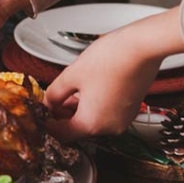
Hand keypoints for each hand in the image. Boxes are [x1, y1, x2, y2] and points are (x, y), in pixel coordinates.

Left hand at [43, 8, 183, 141]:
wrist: (142, 47)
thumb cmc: (109, 59)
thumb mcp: (71, 75)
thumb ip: (54, 94)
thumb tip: (48, 102)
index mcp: (91, 124)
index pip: (62, 134)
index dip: (48, 124)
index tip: (41, 113)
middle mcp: (109, 128)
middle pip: (78, 128)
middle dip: (63, 114)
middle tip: (53, 98)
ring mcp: (122, 120)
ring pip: (93, 120)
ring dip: (78, 109)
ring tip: (69, 90)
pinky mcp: (130, 110)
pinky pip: (106, 113)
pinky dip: (95, 105)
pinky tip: (87, 89)